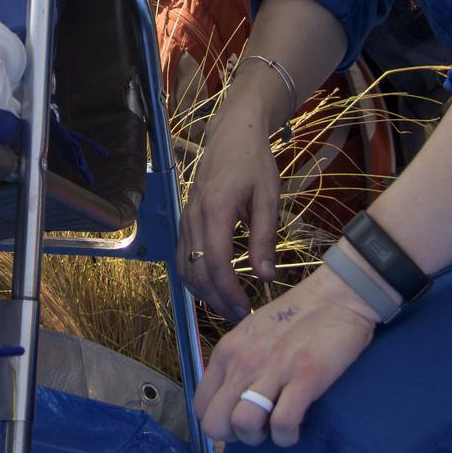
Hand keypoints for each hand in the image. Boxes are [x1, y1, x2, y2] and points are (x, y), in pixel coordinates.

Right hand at [179, 108, 283, 319]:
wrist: (232, 136)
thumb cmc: (254, 164)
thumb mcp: (268, 198)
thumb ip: (265, 238)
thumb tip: (266, 276)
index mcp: (215, 210)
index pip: (216, 263)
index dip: (229, 291)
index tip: (247, 309)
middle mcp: (193, 217)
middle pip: (197, 271)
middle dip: (217, 299)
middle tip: (241, 316)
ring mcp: (185, 219)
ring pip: (185, 268)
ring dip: (204, 293)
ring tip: (228, 307)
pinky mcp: (185, 220)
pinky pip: (183, 257)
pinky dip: (194, 278)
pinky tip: (213, 287)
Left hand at [196, 265, 377, 447]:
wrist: (335, 297)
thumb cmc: (294, 319)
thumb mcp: (250, 336)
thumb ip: (236, 364)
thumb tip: (230, 398)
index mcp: (226, 352)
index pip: (200, 406)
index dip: (220, 422)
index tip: (241, 419)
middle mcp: (242, 362)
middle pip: (215, 424)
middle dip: (235, 436)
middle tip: (260, 426)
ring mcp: (272, 370)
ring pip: (243, 426)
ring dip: (261, 437)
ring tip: (277, 425)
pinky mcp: (305, 378)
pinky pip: (283, 424)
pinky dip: (288, 435)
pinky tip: (296, 426)